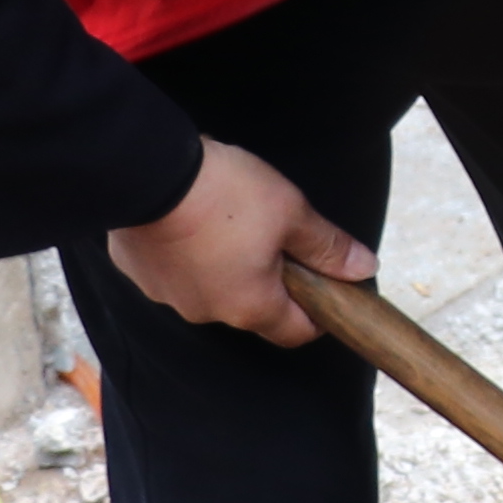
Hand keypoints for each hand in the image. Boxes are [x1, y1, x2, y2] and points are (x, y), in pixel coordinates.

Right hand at [106, 138, 373, 346]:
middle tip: (277, 239)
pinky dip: (186, 254)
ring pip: (210, 289)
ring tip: (228, 222)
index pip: (295, 332)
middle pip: (252, 308)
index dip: (317, 314)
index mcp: (250, 307)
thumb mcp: (292, 213)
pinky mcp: (137, 272)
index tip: (325, 287)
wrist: (147, 170)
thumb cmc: (226, 194)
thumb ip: (328, 247)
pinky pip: (173, 271)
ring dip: (225, 266)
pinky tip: (189, 222)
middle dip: (270, 280)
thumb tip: (364, 268)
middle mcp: (206, 312)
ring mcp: (167, 295)